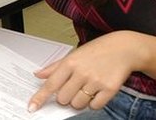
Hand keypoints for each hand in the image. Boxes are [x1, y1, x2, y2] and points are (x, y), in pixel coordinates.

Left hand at [29, 31, 144, 112]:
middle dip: (65, 97)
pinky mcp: (109, 89)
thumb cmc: (97, 51)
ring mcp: (96, 81)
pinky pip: (95, 106)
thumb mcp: (73, 54)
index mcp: (69, 63)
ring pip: (78, 104)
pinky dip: (93, 103)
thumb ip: (55, 67)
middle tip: (73, 88)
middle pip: (63, 98)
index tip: (32, 107)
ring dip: (79, 101)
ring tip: (86, 89)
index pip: (50, 84)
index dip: (40, 97)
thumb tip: (38, 75)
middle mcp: (81, 72)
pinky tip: (96, 92)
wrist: (124, 49)